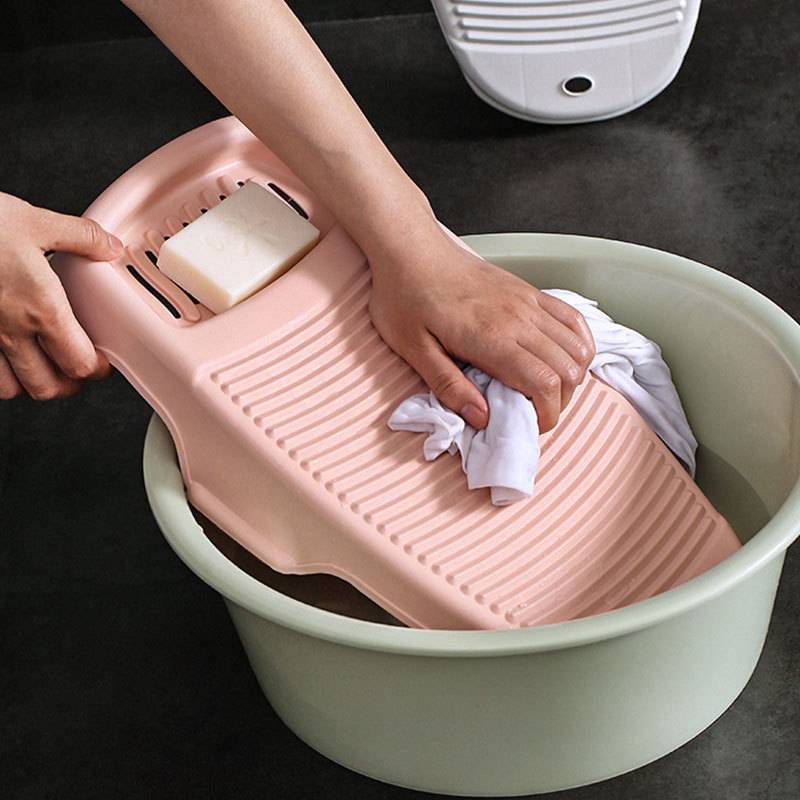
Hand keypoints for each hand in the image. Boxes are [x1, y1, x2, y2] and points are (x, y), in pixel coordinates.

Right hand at [0, 192, 122, 399]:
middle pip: (47, 387)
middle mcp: (10, 331)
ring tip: (40, 366)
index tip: (102, 361)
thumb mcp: (34, 221)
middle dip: (67, 384)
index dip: (96, 369)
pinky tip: (3, 358)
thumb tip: (111, 247)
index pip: (79, 362)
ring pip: (9, 389)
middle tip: (74, 368)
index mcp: (41, 307)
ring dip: (29, 382)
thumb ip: (81, 237)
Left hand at [368, 224, 595, 431]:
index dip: (547, 415)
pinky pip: (572, 319)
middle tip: (534, 412)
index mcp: (491, 338)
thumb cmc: (404, 297)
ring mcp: (528, 302)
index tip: (529, 427)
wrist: (410, 249)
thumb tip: (482, 419)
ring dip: (571, 376)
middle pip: (568, 369)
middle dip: (559, 402)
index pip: (545, 384)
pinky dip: (579, 344)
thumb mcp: (413, 350)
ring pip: (577, 346)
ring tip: (545, 390)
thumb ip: (449, 387)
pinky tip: (565, 358)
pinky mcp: (529, 291)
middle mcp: (518, 319)